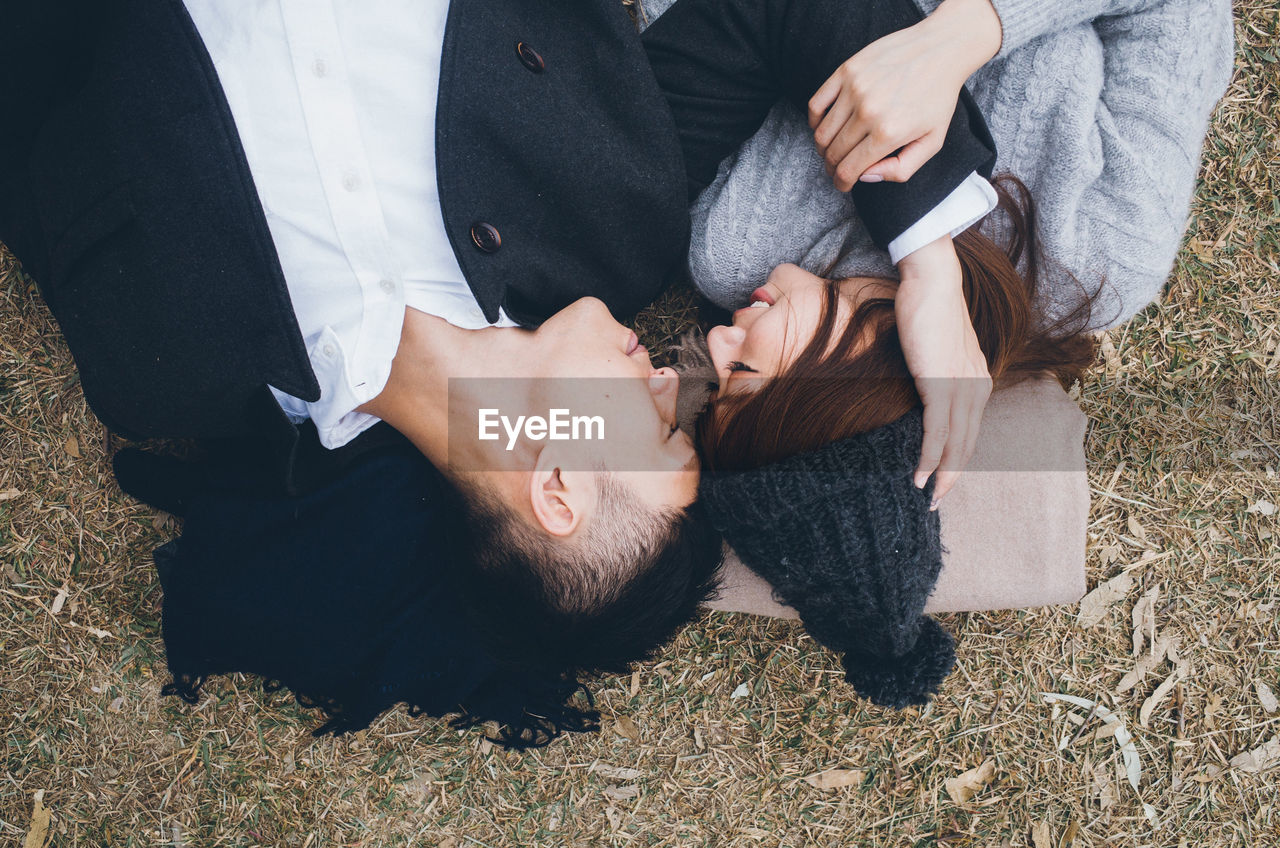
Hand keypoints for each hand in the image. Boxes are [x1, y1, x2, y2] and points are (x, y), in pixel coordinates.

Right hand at [807, 0, 1001, 190]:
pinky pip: (815, 104)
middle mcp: (868, 111)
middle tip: (837, 168)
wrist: (941, 49)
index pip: (848, 170)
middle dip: (832, 167)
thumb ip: (901, 169)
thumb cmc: (938, 97)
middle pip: (832, 153)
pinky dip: (814, 121)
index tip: (842, 184)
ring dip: (823, 147)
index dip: (841, 183)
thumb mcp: (932, 142)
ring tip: (832, 149)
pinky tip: (825, 125)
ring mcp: (854, 89)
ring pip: (821, 132)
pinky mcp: (847, 70)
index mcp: (888, 133)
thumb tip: (865, 176)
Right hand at [894, 235, 991, 504]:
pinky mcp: (941, 383)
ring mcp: (962, 386)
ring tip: (930, 497)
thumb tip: (920, 384)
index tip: (943, 478)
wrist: (931, 280)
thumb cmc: (927, 306)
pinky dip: (931, 457)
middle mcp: (976, 385)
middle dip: (954, 476)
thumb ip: (935, 369)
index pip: (969, 428)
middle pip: (968, 442)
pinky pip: (938, 431)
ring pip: (956, 442)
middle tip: (937, 500)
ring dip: (943, 474)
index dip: (957, 457)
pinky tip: (921, 475)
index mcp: (977, 378)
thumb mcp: (935, 346)